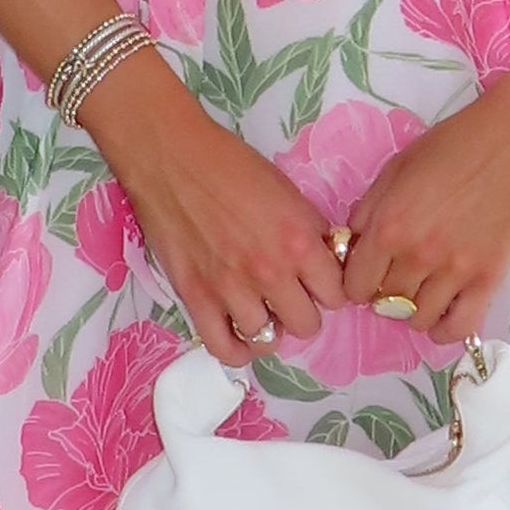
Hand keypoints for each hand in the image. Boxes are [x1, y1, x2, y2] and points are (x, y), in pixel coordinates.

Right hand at [80, 59, 347, 368]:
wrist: (172, 159)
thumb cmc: (231, 165)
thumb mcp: (288, 193)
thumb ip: (310, 232)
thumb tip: (326, 262)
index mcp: (300, 241)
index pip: (336, 295)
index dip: (328, 289)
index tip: (317, 283)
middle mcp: (271, 272)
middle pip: (307, 325)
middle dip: (302, 311)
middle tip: (289, 296)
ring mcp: (232, 290)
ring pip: (267, 340)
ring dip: (268, 327)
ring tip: (260, 311)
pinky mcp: (197, 298)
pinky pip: (224, 348)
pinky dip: (236, 350)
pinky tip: (239, 336)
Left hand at [338, 82, 509, 340]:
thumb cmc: (452, 146)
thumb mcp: (396, 167)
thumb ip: (368, 209)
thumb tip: (353, 244)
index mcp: (389, 227)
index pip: (356, 285)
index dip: (357, 282)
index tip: (368, 273)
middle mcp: (417, 256)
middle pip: (386, 303)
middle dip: (384, 295)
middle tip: (397, 278)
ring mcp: (454, 271)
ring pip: (418, 319)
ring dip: (413, 311)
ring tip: (421, 293)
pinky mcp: (488, 279)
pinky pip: (459, 327)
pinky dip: (445, 330)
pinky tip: (442, 316)